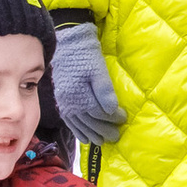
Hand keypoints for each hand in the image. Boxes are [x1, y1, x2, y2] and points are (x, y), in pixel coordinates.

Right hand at [52, 24, 126, 145]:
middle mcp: (70, 103)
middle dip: (104, 130)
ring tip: (103, 141)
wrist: (67, 46)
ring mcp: (64, 104)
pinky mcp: (62, 103)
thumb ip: (104, 90)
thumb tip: (112, 110)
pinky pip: (70, 123)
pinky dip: (78, 132)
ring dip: (92, 134)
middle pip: (90, 122)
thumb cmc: (85, 55)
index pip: (100, 113)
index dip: (113, 118)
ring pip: (80, 125)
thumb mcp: (98, 69)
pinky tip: (85, 138)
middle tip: (116, 136)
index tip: (124, 118)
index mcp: (80, 95)